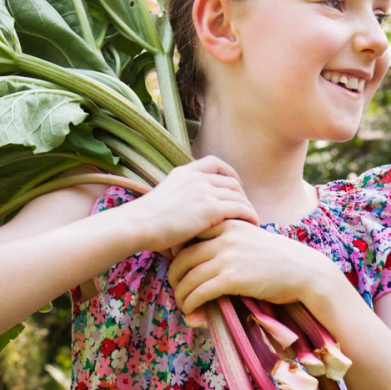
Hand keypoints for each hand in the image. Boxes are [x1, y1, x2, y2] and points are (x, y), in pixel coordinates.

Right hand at [122, 155, 258, 253]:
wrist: (138, 225)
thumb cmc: (144, 221)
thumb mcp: (161, 198)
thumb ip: (177, 198)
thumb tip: (180, 210)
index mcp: (184, 173)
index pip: (215, 163)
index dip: (230, 174)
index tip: (236, 187)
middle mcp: (196, 178)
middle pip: (231, 180)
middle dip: (242, 194)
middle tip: (246, 209)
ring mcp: (204, 192)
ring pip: (238, 195)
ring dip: (248, 206)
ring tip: (252, 219)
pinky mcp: (210, 209)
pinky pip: (240, 209)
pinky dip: (250, 215)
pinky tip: (252, 225)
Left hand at [166, 219, 338, 321]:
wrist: (305, 272)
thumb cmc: (278, 260)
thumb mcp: (251, 240)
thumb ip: (227, 244)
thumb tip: (203, 263)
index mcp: (228, 223)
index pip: (188, 234)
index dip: (176, 253)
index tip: (178, 268)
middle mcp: (224, 236)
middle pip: (181, 257)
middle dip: (174, 276)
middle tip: (177, 290)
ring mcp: (228, 256)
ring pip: (187, 277)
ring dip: (180, 295)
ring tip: (183, 305)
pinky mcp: (232, 278)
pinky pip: (199, 292)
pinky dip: (190, 304)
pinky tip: (191, 312)